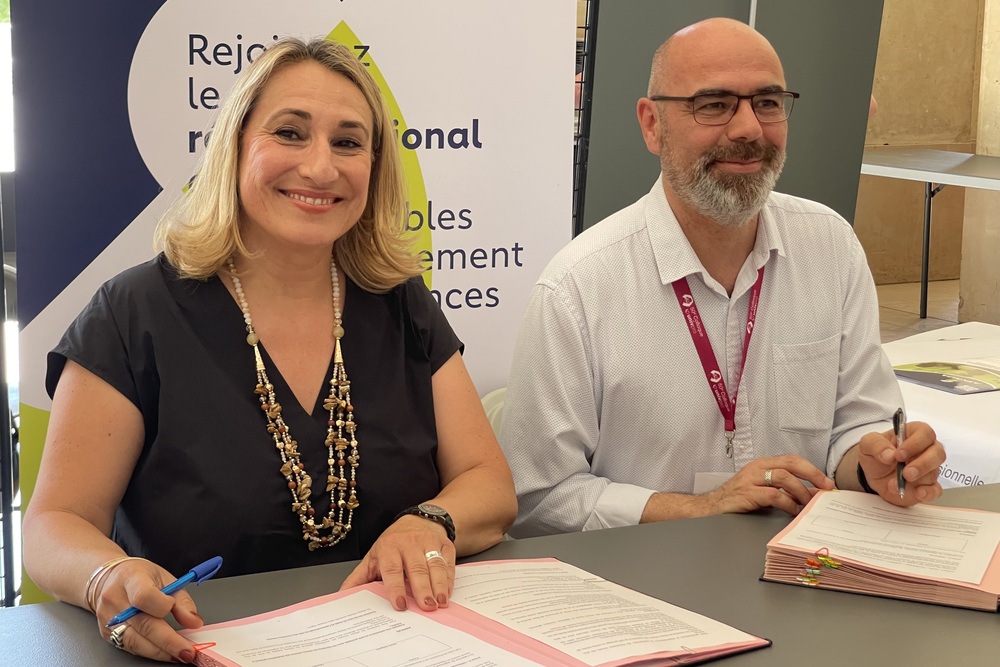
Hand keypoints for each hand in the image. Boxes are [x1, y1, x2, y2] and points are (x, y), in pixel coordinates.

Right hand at [92, 559, 202, 662]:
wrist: (109, 579)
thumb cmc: (140, 576)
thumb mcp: (165, 578)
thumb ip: (181, 600)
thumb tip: (194, 621)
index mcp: (131, 578)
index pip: (144, 596)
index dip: (161, 606)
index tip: (174, 608)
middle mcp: (115, 599)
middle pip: (143, 624)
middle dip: (169, 641)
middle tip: (188, 651)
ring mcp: (109, 618)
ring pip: (135, 641)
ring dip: (160, 652)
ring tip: (179, 654)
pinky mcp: (106, 633)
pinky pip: (130, 646)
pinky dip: (150, 651)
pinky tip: (164, 653)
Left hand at [340, 515, 455, 611]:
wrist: (419, 520)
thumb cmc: (394, 544)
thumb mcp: (374, 556)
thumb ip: (359, 577)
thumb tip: (342, 595)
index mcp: (388, 547)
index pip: (392, 569)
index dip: (396, 587)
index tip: (400, 605)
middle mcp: (409, 543)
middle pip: (416, 568)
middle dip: (422, 589)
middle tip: (426, 607)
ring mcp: (429, 542)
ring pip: (435, 565)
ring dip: (438, 586)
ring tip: (439, 603)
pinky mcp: (445, 544)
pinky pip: (448, 563)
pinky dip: (449, 580)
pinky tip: (446, 593)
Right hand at [706, 455, 834, 515]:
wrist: (711, 506)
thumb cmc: (737, 498)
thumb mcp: (761, 488)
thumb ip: (781, 489)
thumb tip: (809, 495)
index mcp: (763, 465)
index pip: (792, 460)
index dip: (812, 469)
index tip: (827, 482)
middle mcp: (758, 468)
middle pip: (791, 463)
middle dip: (812, 475)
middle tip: (826, 488)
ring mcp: (752, 480)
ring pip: (784, 477)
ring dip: (801, 491)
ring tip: (809, 503)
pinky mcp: (747, 494)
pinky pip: (774, 495)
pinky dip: (788, 504)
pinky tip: (793, 511)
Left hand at [857, 421, 944, 504]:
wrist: (873, 475)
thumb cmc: (876, 454)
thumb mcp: (868, 443)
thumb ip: (876, 444)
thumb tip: (889, 454)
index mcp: (913, 434)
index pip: (925, 433)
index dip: (915, 443)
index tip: (899, 454)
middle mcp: (926, 450)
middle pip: (937, 453)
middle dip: (922, 464)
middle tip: (906, 472)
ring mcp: (929, 469)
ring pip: (933, 472)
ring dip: (916, 480)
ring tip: (895, 484)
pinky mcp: (927, 486)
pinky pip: (935, 490)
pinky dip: (928, 492)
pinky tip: (918, 493)